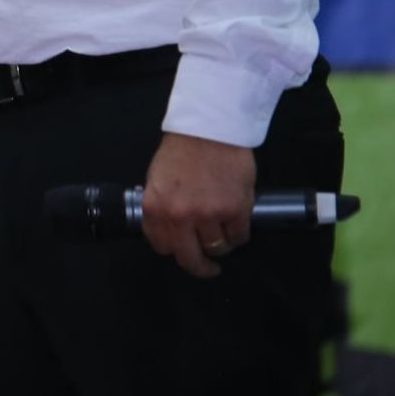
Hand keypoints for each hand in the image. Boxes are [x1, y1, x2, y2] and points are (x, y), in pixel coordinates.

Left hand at [140, 131, 255, 277]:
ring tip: (223, 229)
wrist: (210, 129)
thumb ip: (161, 205)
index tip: (183, 249)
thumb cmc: (182, 150)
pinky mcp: (235, 211)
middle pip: (190, 259)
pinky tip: (237, 221)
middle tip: (208, 266)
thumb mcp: (158, 178)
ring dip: (221, 242)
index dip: (174, 250)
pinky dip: (239, 233)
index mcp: (155, 207)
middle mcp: (179, 216)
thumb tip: (168, 228)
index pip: (162, 246)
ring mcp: (208, 215)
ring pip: (217, 248)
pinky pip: (239, 237)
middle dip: (200, 266)